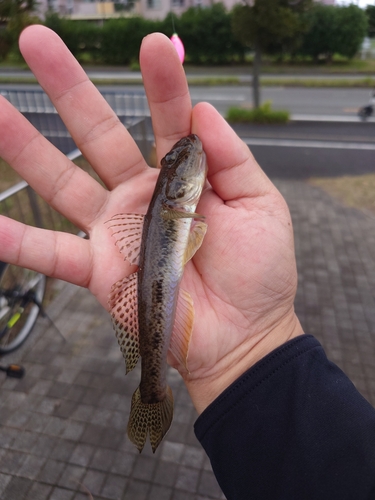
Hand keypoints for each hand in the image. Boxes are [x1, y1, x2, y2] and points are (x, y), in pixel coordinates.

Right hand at [0, 26, 301, 412]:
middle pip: (99, 135)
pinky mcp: (101, 270)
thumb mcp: (260, 206)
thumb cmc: (259, 272)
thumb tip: (205, 108)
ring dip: (26, 147)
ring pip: (63, 182)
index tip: (152, 45)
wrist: (243, 333)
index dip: (161, 84)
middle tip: (36, 41)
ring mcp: (116, 231)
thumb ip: (232, 159)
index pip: (168, 119)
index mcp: (182, 177)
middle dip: (70, 90)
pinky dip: (19, 241)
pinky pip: (52, 253)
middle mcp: (141, 196)